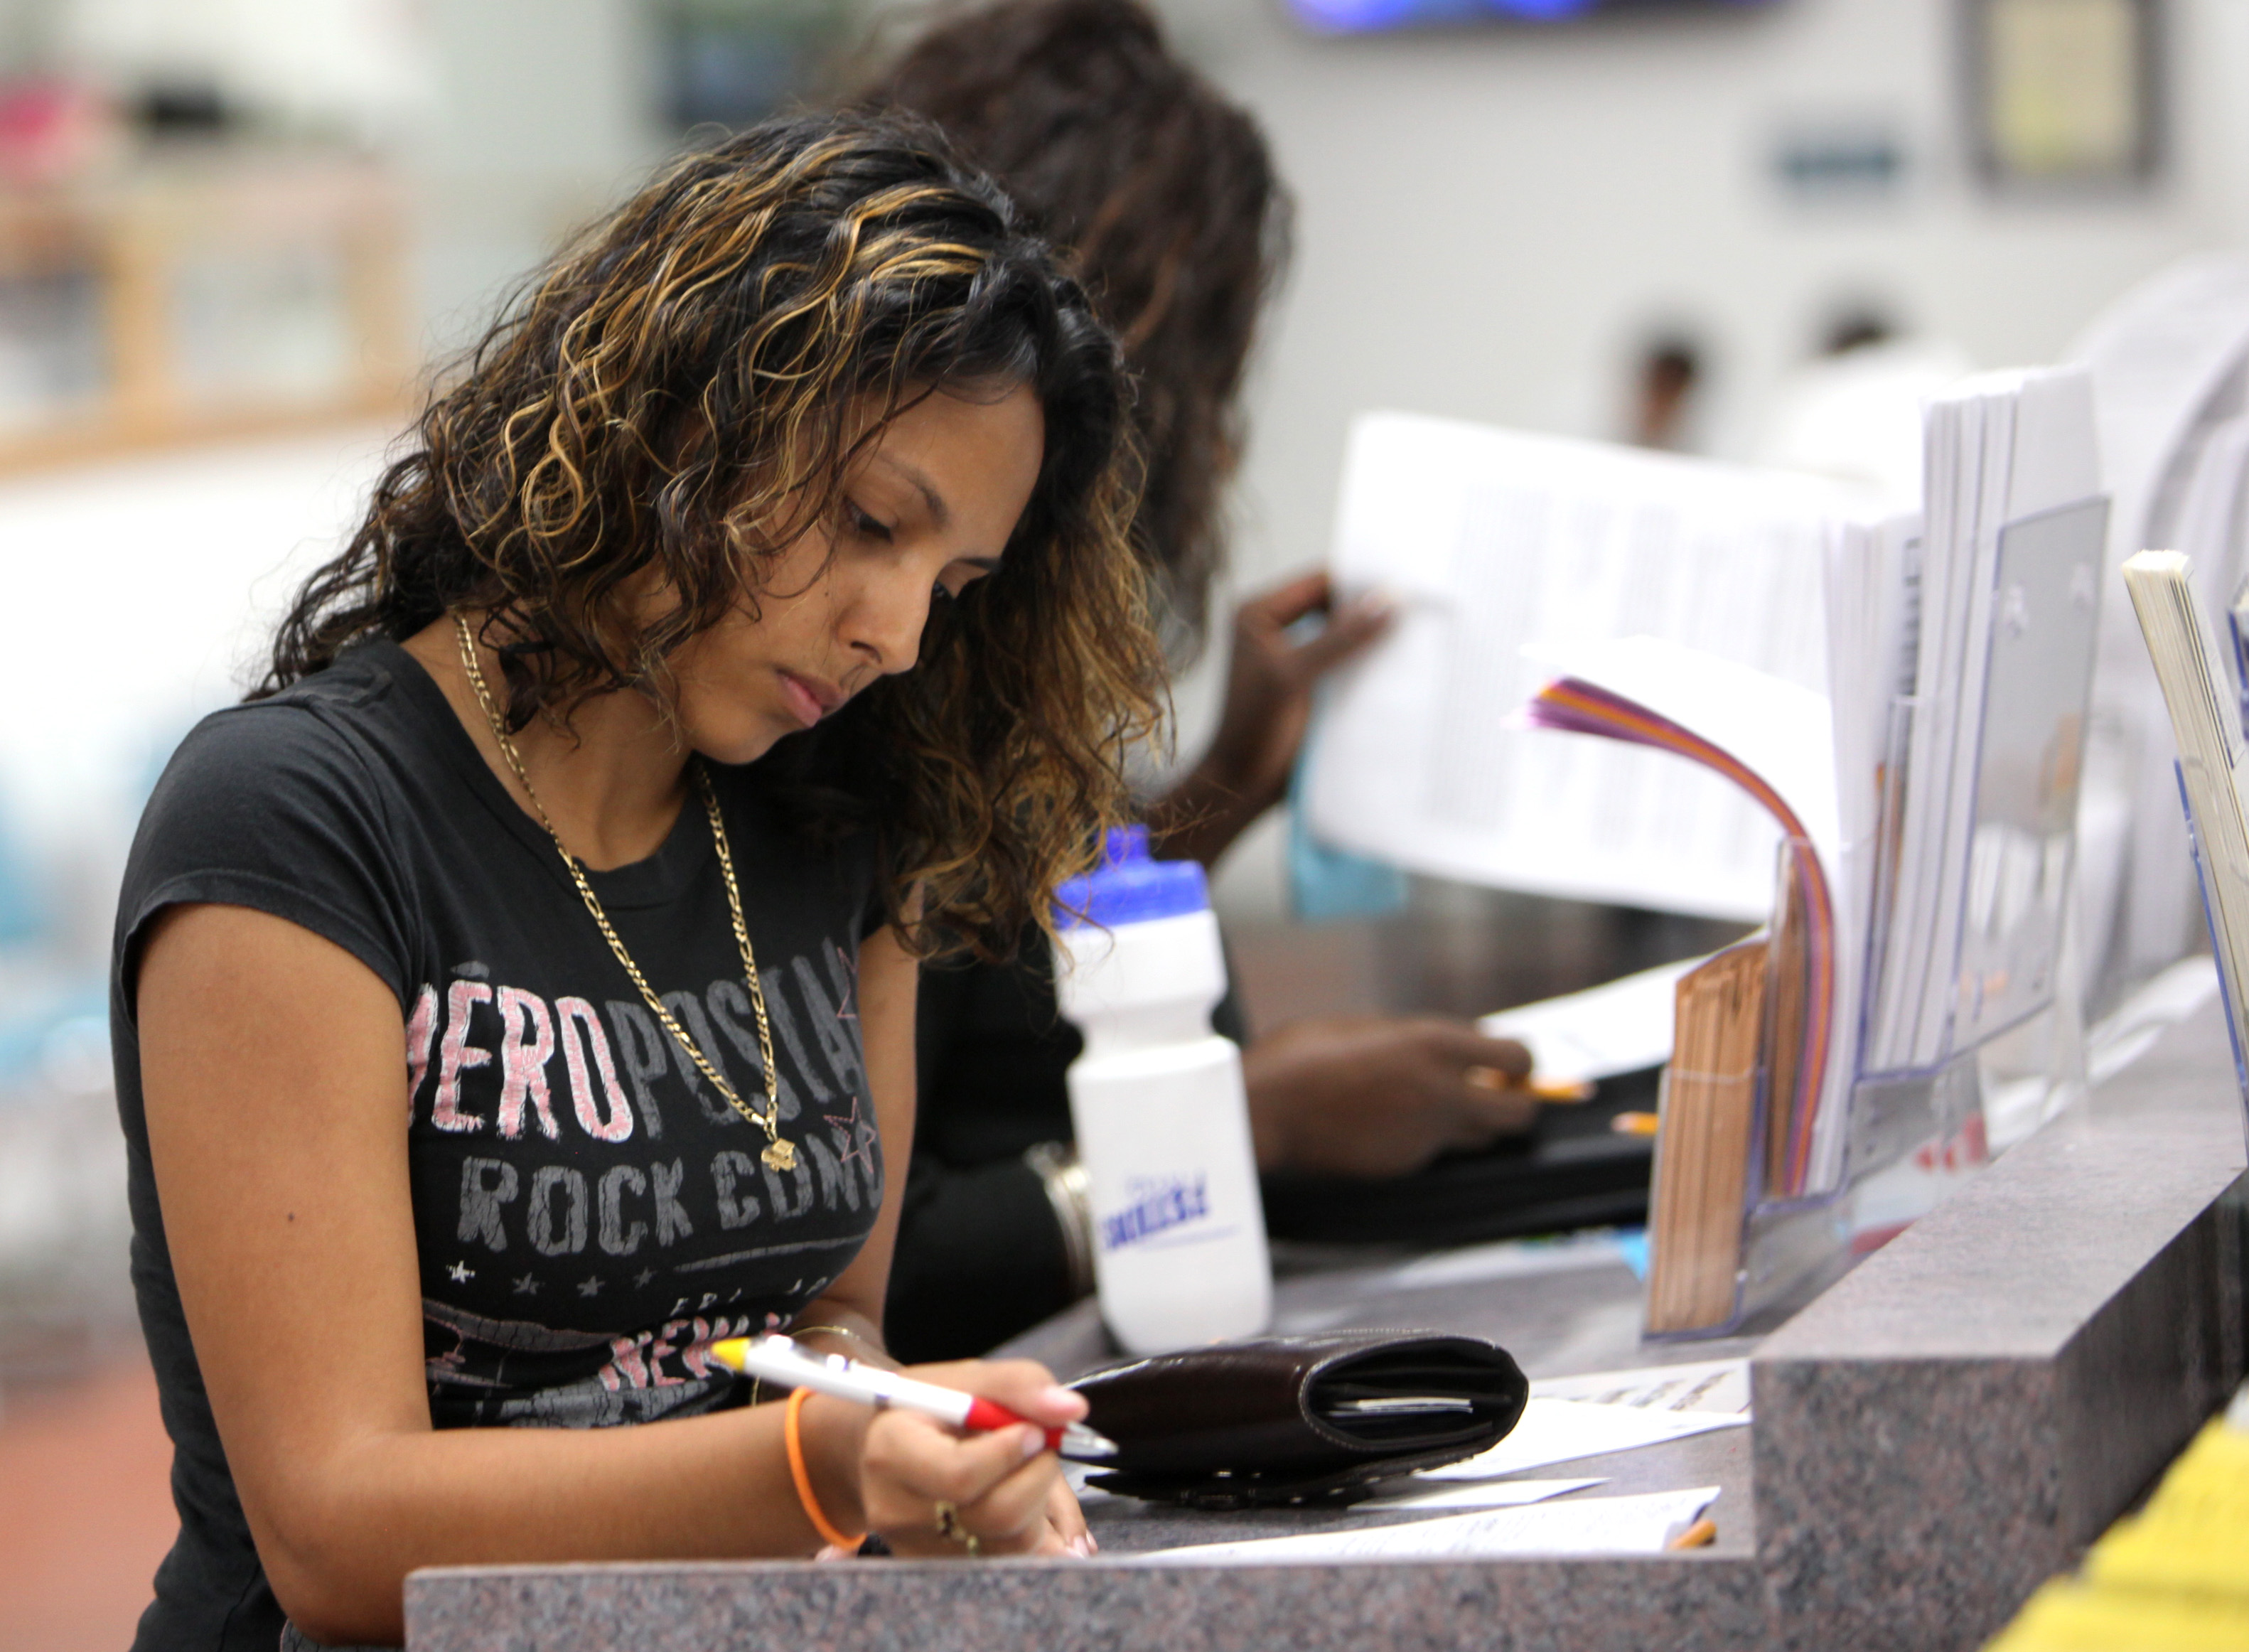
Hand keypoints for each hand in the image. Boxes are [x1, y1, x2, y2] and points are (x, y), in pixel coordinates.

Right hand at [855, 1359, 1092, 1558]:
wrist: (892, 1446)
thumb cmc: (931, 1408)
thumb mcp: (965, 1378)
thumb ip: (1018, 1384)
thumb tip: (1070, 1410)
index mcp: (891, 1451)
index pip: (961, 1474)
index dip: (1010, 1452)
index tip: (1030, 1429)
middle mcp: (896, 1509)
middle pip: (994, 1515)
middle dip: (1037, 1476)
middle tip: (1039, 1446)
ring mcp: (919, 1548)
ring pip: (1012, 1543)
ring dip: (1040, 1501)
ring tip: (1024, 1468)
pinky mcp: (944, 1570)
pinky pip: (1012, 1560)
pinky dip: (1033, 1527)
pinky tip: (1020, 1496)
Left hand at [1149, 571, 1390, 867]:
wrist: (1241, 784)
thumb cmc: (1253, 727)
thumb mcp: (1294, 675)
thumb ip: (1340, 638)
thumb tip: (1387, 600)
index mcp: (1258, 613)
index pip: (1318, 580)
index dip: (1359, 580)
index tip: (1403, 582)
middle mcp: (1273, 627)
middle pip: (1332, 603)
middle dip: (1369, 607)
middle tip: (1417, 605)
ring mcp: (1292, 654)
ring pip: (1342, 631)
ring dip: (1372, 635)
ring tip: (1416, 630)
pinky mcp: (1308, 682)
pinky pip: (1344, 659)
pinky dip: (1367, 659)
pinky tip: (1399, 662)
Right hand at [1242, 1015, 1536, 1178]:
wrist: (1267, 1107)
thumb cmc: (1305, 1054)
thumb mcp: (1370, 1027)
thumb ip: (1419, 1041)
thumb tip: (1449, 1050)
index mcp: (1436, 1044)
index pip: (1517, 1057)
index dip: (1519, 1063)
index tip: (1509, 1065)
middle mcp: (1444, 1092)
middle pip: (1520, 1113)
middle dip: (1517, 1104)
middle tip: (1497, 1094)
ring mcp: (1427, 1135)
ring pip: (1482, 1139)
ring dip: (1473, 1125)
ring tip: (1439, 1108)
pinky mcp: (1405, 1165)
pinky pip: (1433, 1153)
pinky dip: (1425, 1141)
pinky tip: (1390, 1125)